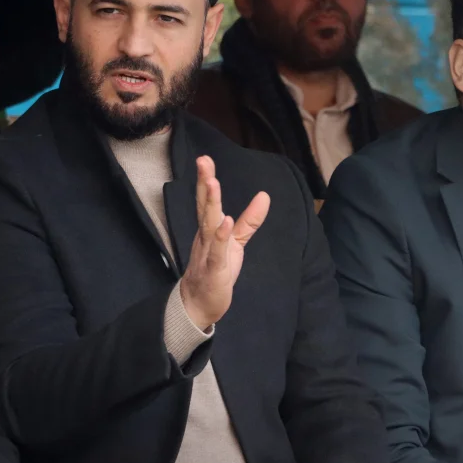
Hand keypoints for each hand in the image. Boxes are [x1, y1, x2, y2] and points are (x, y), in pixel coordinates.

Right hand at [179, 156, 270, 330]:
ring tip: (212, 182)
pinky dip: (221, 236)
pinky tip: (225, 221)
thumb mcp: (235, 243)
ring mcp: (207, 252)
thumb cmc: (215, 271)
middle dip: (204, 183)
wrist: (198, 304)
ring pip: (208, 224)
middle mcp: (205, 237)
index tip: (205, 158)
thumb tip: (265, 196)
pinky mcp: (214, 269)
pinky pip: (216, 251)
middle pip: (205, 207)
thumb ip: (249, 220)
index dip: (206, 180)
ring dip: (211, 203)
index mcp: (209, 229)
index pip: (207, 201)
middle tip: (203, 161)